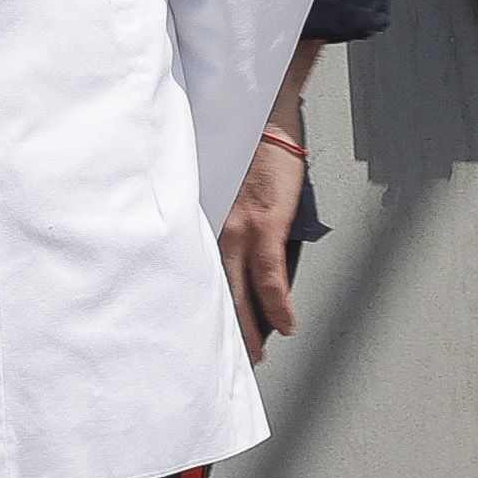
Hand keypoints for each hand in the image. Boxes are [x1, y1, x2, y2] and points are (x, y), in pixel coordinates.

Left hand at [219, 137, 303, 363]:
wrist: (261, 117)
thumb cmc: (242, 147)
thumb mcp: (218, 189)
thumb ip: (219, 223)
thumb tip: (230, 256)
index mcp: (199, 224)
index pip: (192, 277)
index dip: (197, 309)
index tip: (198, 335)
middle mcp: (210, 231)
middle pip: (213, 293)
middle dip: (220, 331)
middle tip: (227, 360)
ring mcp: (236, 231)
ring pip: (238, 294)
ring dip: (249, 329)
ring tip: (255, 355)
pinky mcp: (264, 226)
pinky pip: (270, 278)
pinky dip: (278, 306)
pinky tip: (285, 326)